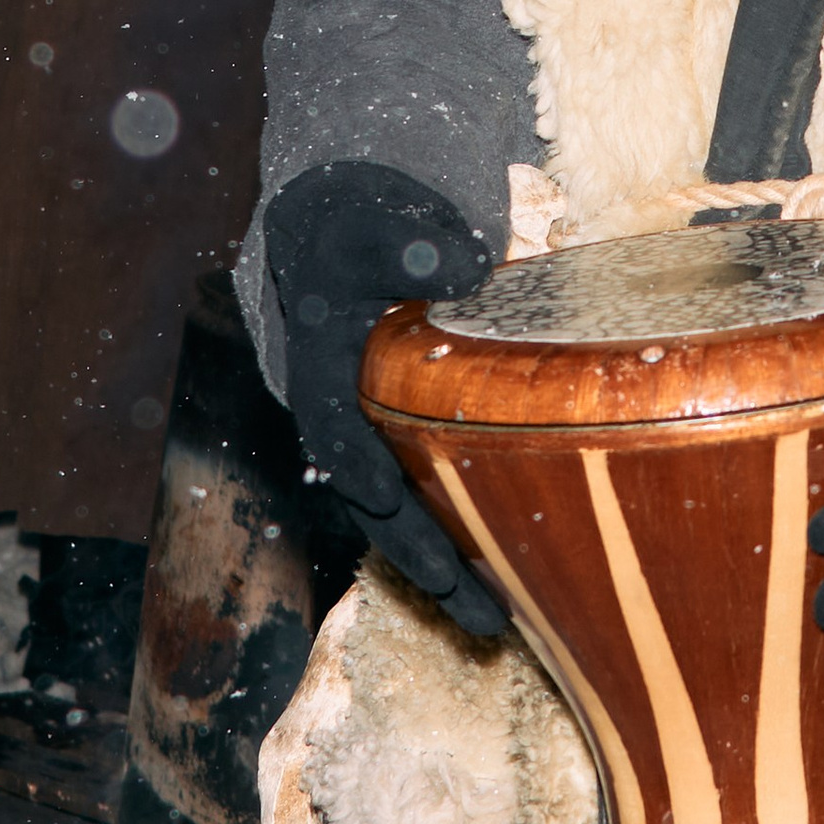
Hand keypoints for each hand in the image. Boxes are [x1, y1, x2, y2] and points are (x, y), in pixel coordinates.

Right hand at [264, 162, 511, 641]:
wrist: (354, 201)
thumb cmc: (365, 204)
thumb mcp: (379, 209)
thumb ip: (413, 237)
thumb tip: (457, 264)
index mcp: (314, 353)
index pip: (335, 429)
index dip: (367, 477)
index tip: (407, 522)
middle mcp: (333, 400)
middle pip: (370, 493)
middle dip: (420, 557)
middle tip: (486, 620)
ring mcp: (366, 415)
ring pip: (399, 501)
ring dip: (444, 559)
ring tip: (499, 622)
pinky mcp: (401, 422)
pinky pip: (426, 485)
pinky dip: (460, 526)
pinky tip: (508, 569)